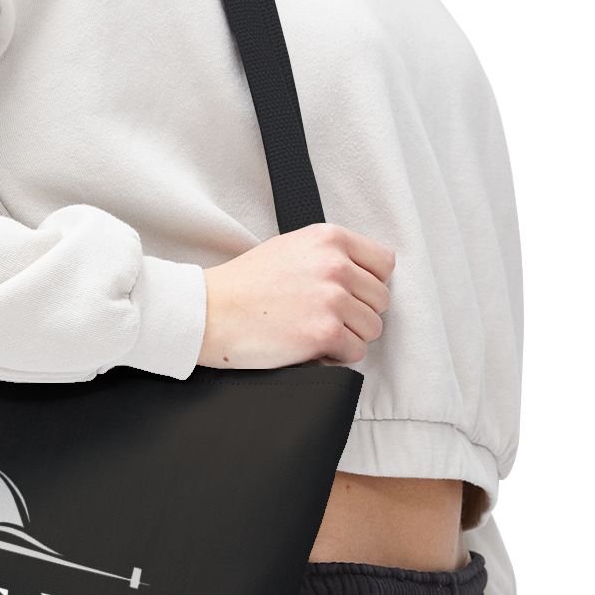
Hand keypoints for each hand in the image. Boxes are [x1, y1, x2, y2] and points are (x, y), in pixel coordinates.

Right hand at [198, 222, 393, 368]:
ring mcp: (332, 299)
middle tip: (325, 317)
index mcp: (329, 238)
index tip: (351, 294)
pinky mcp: (325, 332)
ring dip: (348, 336)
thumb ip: (330, 255)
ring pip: (372, 327)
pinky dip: (336, 356)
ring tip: (315, 331)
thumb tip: (364, 277)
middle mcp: (335, 264)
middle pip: (381, 299)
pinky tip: (309, 347)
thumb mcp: (291, 248)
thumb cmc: (244, 284)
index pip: (384, 262)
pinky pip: (356, 352)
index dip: (369, 283)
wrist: (210, 310)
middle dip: (358, 313)